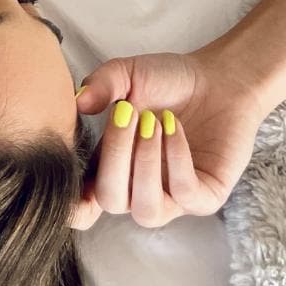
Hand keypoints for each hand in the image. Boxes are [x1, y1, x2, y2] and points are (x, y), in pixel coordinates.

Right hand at [69, 50, 264, 230]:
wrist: (218, 78)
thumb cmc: (168, 80)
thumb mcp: (127, 74)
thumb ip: (102, 84)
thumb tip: (79, 101)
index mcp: (112, 167)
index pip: (84, 206)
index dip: (73, 206)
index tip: (67, 177)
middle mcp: (139, 189)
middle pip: (111, 201)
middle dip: (115, 156)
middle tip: (128, 114)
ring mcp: (173, 197)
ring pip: (147, 211)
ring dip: (145, 164)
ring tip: (153, 122)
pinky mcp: (206, 197)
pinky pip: (184, 193)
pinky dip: (175, 157)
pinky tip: (174, 126)